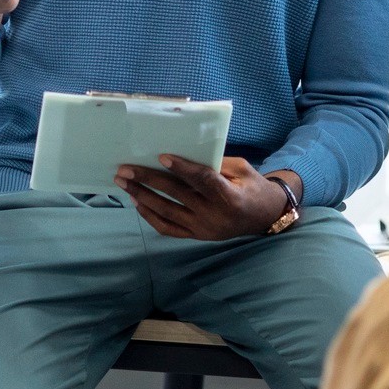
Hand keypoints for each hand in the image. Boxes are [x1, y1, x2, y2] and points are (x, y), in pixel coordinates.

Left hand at [115, 156, 293, 240]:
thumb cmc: (252, 187)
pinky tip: (137, 203)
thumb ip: (214, 164)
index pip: (202, 180)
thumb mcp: (241, 169)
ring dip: (142, 196)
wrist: (265, 217)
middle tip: (125, 169)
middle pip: (176, 195)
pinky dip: (150, 216)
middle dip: (148, 180)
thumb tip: (182, 152)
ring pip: (167, 212)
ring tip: (124, 183)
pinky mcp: (197, 236)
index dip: (182, 168)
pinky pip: (168, 228)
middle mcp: (214, 216)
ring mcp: (204, 229)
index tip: (161, 156)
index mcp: (230, 197)